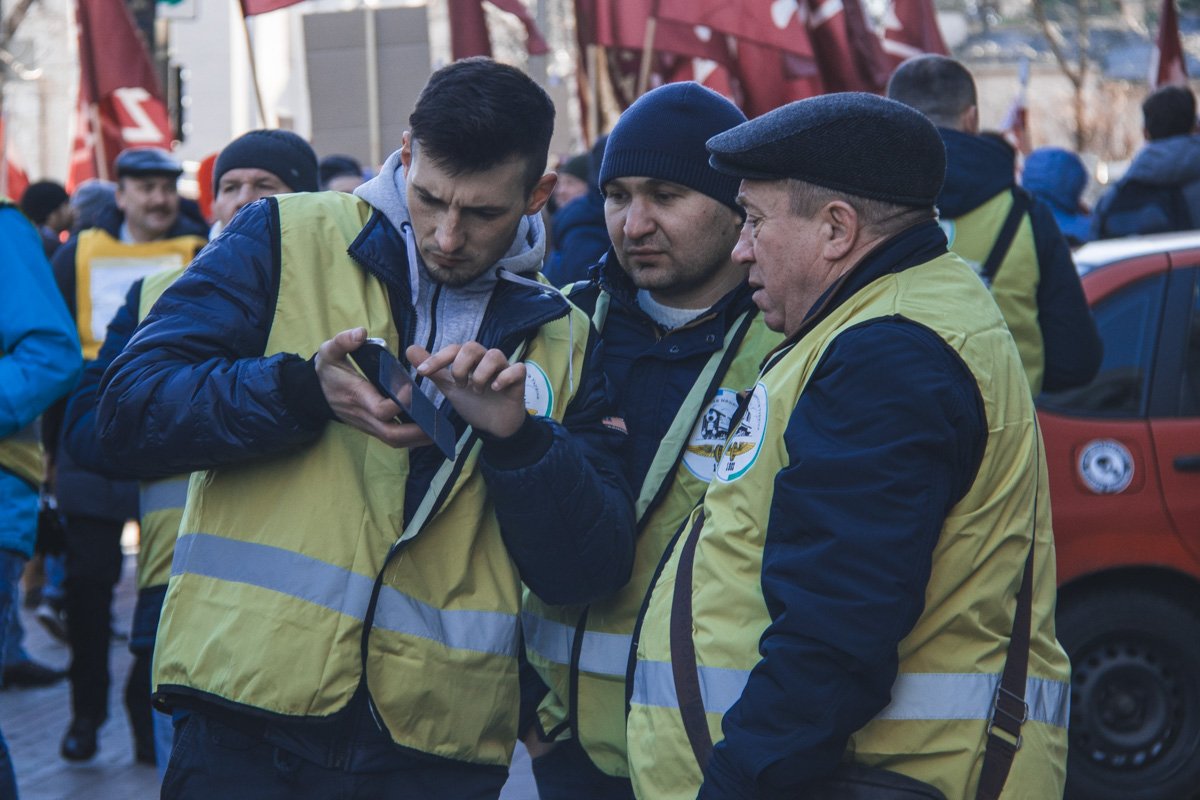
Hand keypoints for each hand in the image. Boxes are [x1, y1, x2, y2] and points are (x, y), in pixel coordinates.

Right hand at [315, 328, 432, 448]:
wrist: (313, 393)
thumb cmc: (327, 371)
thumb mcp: (329, 352)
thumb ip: (343, 341)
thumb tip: (361, 333)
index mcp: (358, 396)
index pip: (380, 409)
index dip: (398, 404)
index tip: (412, 390)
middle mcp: (365, 415)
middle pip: (391, 434)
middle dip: (415, 433)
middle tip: (438, 426)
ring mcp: (368, 424)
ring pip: (393, 440)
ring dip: (416, 439)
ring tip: (439, 433)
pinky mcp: (372, 427)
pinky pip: (392, 438)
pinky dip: (410, 439)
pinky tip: (428, 433)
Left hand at [408, 342, 526, 437]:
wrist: (494, 425)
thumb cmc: (474, 402)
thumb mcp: (450, 387)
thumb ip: (434, 370)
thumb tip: (410, 349)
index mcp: (470, 360)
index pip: (453, 349)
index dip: (437, 358)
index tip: (422, 372)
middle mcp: (486, 360)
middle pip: (473, 347)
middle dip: (460, 367)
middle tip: (460, 386)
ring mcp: (504, 369)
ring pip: (494, 355)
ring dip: (480, 374)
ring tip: (477, 391)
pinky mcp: (518, 381)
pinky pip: (517, 369)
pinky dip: (504, 378)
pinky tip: (495, 389)